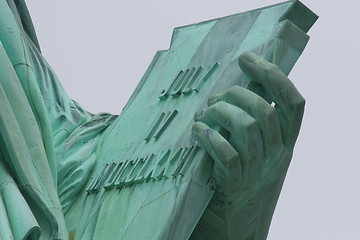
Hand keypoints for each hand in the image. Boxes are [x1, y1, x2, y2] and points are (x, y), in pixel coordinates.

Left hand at [190, 52, 304, 239]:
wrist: (238, 230)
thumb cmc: (242, 184)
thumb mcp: (257, 155)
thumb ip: (252, 127)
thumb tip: (230, 93)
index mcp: (285, 144)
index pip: (294, 103)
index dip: (273, 75)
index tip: (248, 59)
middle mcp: (277, 156)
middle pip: (265, 110)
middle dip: (236, 95)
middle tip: (215, 99)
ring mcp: (257, 172)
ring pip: (247, 128)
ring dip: (219, 113)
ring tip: (202, 117)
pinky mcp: (235, 186)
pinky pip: (227, 154)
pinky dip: (209, 137)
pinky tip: (196, 133)